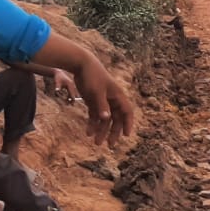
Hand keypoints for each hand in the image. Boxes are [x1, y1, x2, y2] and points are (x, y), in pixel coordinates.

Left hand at [32, 32, 135, 146]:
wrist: (81, 65)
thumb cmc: (92, 77)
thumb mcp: (96, 92)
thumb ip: (101, 105)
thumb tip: (106, 118)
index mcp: (117, 96)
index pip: (126, 112)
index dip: (128, 124)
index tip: (127, 136)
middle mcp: (112, 100)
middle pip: (116, 119)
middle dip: (113, 132)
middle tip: (109, 145)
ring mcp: (103, 101)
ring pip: (104, 119)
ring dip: (101, 130)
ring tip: (96, 143)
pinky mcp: (93, 101)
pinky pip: (94, 116)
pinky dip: (92, 124)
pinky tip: (88, 132)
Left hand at [49, 69, 79, 103]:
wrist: (59, 72)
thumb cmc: (58, 77)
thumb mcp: (57, 81)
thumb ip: (57, 86)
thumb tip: (56, 91)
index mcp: (70, 85)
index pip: (72, 93)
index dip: (72, 98)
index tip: (73, 103)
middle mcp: (72, 85)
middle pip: (73, 94)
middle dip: (73, 99)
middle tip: (72, 105)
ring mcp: (71, 85)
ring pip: (73, 93)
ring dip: (71, 98)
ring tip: (70, 104)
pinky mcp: (70, 86)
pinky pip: (71, 91)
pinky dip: (70, 95)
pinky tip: (68, 99)